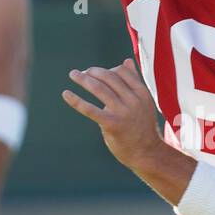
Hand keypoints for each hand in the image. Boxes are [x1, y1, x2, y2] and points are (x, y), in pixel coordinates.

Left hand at [62, 58, 162, 174]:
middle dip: (92, 72)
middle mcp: (133, 100)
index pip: (121, 71)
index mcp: (141, 93)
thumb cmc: (142, 126)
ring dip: (83, 79)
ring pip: (99, 89)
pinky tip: (66, 94)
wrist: (147, 153)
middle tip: (81, 73)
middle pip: (108, 77)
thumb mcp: (143, 102)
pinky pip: (90, 109)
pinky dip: (76, 100)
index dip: (106, 69)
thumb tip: (126, 61)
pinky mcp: (112, 124)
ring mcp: (122, 112)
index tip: (96, 73)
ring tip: (73, 74)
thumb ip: (134, 81)